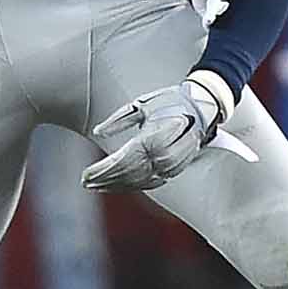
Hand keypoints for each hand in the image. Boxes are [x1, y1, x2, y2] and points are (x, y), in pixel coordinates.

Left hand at [81, 79, 223, 192]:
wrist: (202, 106)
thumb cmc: (169, 101)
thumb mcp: (140, 104)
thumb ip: (118, 120)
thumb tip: (98, 132)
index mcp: (151, 138)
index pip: (121, 162)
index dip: (102, 171)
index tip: (85, 175)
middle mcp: (162, 155)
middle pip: (128, 175)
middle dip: (105, 180)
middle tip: (87, 183)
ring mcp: (170, 165)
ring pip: (139, 182)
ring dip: (117, 186)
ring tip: (98, 186)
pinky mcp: (175, 169)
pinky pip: (151, 183)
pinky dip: (134, 186)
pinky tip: (120, 186)